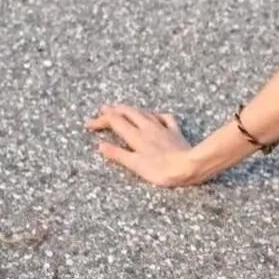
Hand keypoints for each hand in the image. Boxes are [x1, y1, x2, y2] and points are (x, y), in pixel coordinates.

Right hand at [83, 104, 199, 186]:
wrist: (190, 166)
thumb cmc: (161, 170)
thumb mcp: (135, 165)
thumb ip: (117, 154)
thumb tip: (100, 145)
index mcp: (136, 136)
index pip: (114, 121)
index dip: (100, 120)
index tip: (89, 124)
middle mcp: (148, 127)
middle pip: (128, 112)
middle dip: (114, 110)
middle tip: (103, 110)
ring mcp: (162, 128)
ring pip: (144, 112)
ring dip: (131, 109)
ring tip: (122, 108)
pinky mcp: (175, 132)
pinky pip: (164, 118)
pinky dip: (155, 114)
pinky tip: (155, 116)